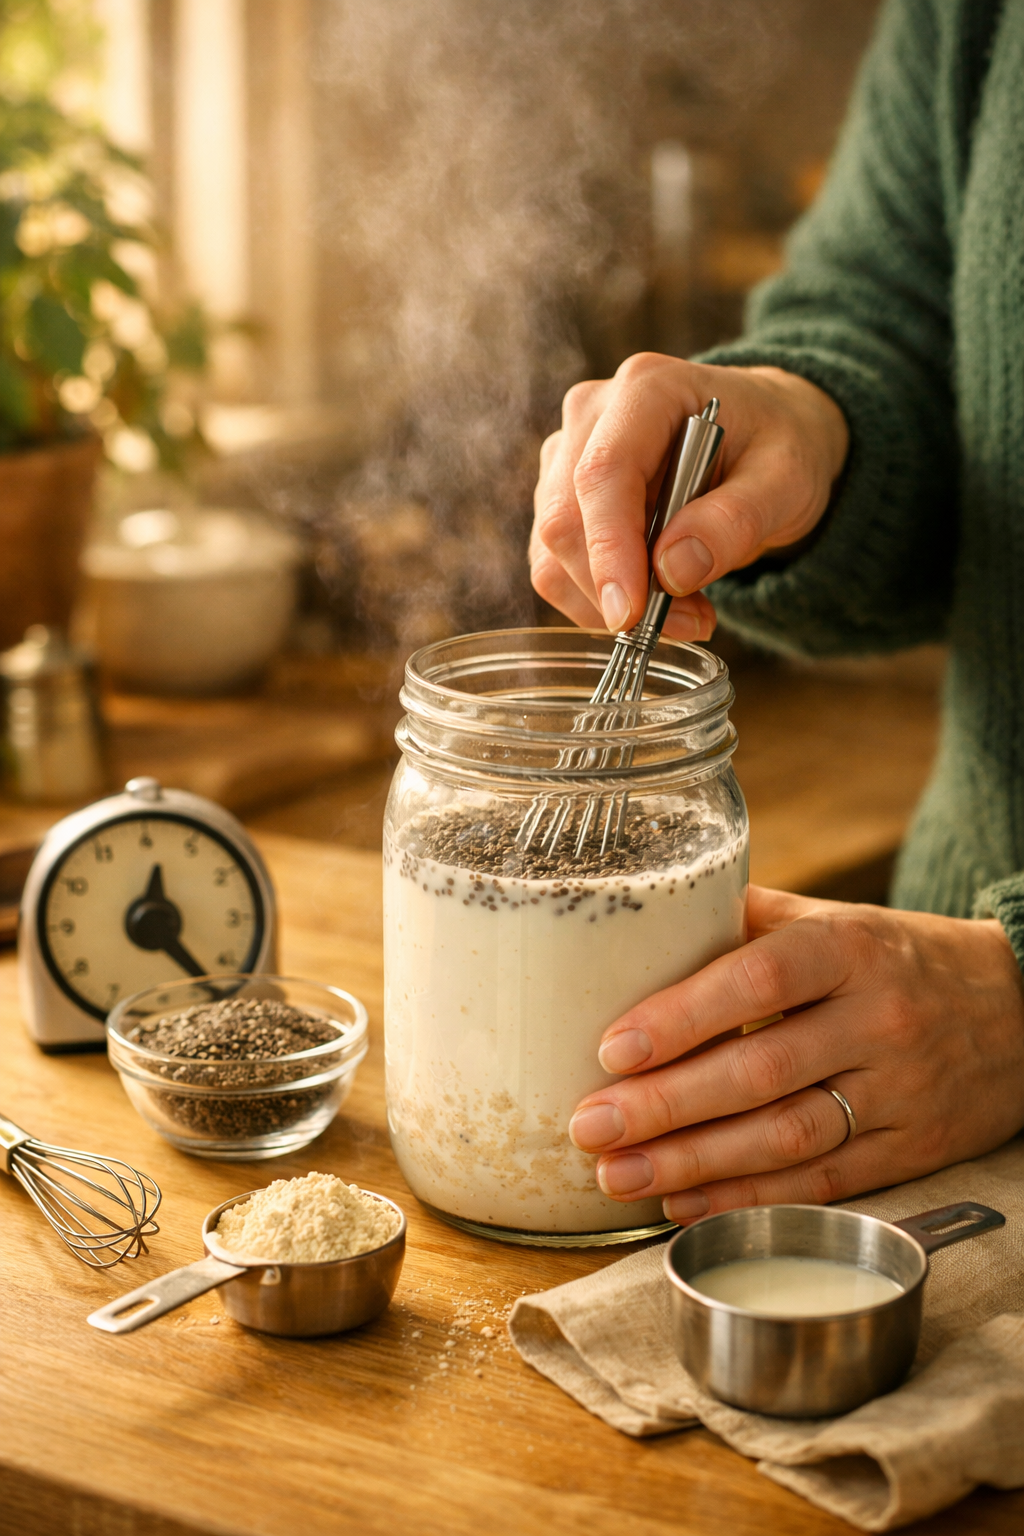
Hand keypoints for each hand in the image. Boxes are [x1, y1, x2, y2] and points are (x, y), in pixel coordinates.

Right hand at [530, 353, 848, 638]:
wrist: (768, 437)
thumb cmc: (779, 445)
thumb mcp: (787, 480)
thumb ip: (734, 521)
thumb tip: (670, 572)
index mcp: (647, 389)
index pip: (602, 473)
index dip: (608, 549)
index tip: (630, 614)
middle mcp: (592, 415)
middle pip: (565, 518)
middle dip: (615, 588)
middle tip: (692, 622)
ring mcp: (568, 455)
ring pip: (552, 550)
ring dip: (607, 602)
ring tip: (688, 612)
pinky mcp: (561, 497)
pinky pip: (556, 565)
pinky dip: (599, 601)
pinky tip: (657, 599)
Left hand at [568, 887, 1023, 1221]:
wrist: (1020, 1008)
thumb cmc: (898, 956)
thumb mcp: (836, 919)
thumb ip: (751, 923)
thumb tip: (643, 919)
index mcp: (851, 947)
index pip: (761, 979)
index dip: (684, 1016)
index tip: (612, 1048)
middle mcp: (878, 1019)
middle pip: (762, 1071)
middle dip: (666, 1106)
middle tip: (590, 1127)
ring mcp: (898, 1092)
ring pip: (786, 1137)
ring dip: (694, 1163)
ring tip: (616, 1175)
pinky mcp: (909, 1151)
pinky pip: (820, 1181)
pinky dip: (746, 1196)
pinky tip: (681, 1201)